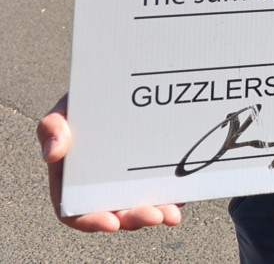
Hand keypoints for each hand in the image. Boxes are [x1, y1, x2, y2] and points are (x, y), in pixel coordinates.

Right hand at [39, 97, 184, 232]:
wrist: (117, 87)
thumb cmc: (85, 103)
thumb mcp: (64, 110)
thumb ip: (52, 127)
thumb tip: (52, 153)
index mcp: (72, 182)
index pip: (76, 212)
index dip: (92, 222)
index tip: (111, 223)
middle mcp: (101, 186)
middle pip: (115, 213)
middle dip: (134, 219)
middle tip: (154, 216)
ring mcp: (128, 180)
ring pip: (141, 206)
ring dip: (157, 214)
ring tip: (171, 214)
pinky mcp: (152, 171)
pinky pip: (163, 188)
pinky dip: (173, 196)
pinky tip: (183, 195)